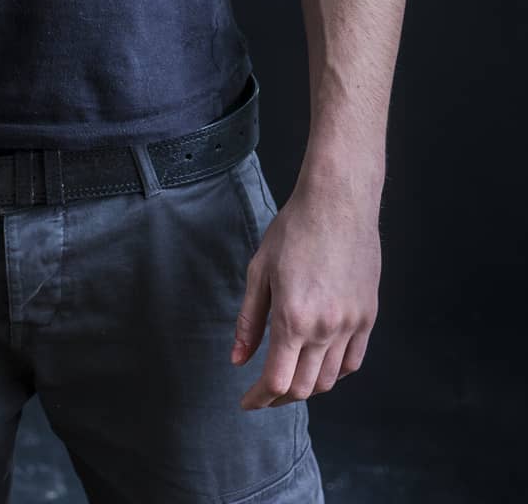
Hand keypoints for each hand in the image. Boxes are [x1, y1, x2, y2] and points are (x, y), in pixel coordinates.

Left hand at [230, 180, 379, 408]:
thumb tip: (238, 360)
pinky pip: (353, 361)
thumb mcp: (260, 271)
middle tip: (263, 393)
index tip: (246, 403)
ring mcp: (351, 324)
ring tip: (290, 378)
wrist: (338, 202)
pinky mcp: (368, 316)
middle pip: (304, 387)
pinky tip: (320, 363)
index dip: (259, 399)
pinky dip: (335, 372)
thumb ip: (249, 321)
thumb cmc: (294, 229)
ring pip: (330, 379)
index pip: (277, 381)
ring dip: (307, 387)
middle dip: (279, 397)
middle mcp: (325, 328)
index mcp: (293, 318)